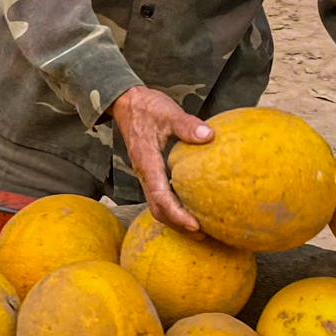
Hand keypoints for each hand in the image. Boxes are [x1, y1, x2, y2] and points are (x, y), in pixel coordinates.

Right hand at [110, 86, 213, 232]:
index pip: (160, 197)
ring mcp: (146, 174)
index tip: (196, 225)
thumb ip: (186, 124)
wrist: (126, 102)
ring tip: (199, 227)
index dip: (178, 215)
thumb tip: (209, 136)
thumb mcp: (167, 111)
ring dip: (175, 219)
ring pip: (157, 205)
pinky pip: (159, 195)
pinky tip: (191, 205)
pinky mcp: (150, 171)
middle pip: (157, 209)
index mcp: (147, 162)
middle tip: (202, 234)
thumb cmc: (147, 107)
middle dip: (178, 225)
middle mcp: (144, 173)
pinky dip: (174, 206)